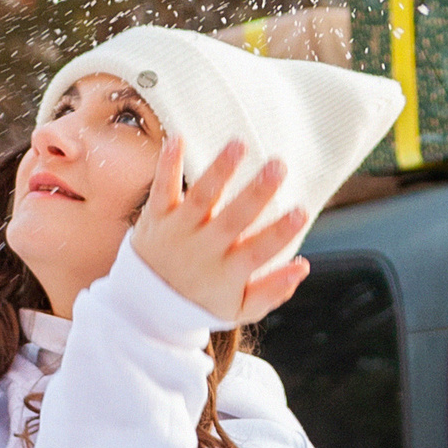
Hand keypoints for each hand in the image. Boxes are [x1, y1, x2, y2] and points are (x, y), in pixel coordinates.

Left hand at [129, 136, 310, 327]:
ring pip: (201, 199)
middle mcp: (202, 250)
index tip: (301, 211)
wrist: (143, 305)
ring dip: (220, 170)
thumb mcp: (238, 309)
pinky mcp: (156, 216)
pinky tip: (178, 138)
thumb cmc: (202, 301)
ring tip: (239, 144)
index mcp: (227, 273)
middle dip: (256, 193)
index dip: (280, 233)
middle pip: (232, 220)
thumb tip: (304, 266)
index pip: (257, 253)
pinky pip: (162, 189)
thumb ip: (272, 291)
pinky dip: (168, 165)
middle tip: (278, 166)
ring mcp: (178, 232)